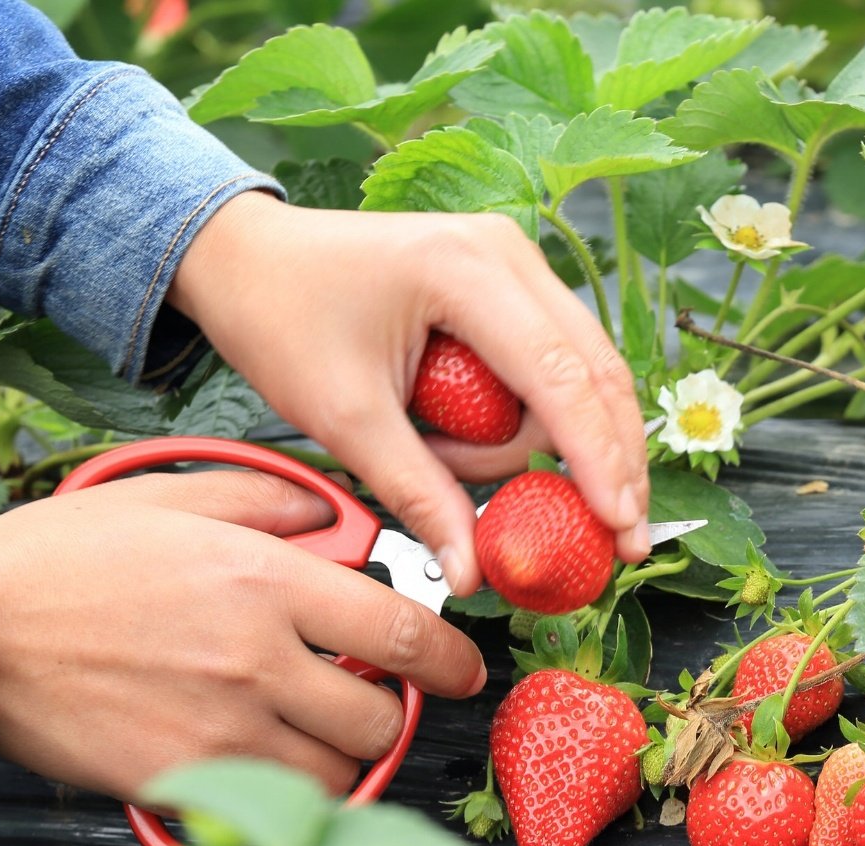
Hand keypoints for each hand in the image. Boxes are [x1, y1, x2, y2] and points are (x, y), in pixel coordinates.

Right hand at [0, 471, 487, 801]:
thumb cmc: (62, 563)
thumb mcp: (173, 496)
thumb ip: (268, 499)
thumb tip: (333, 512)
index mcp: (265, 583)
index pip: (401, 634)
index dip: (451, 661)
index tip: (463, 670)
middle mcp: (256, 660)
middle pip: (381, 718)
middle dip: (390, 715)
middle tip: (367, 700)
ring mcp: (221, 728)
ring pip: (336, 774)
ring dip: (340, 759)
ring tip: (308, 733)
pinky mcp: (182, 780)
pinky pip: (271, 807)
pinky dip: (282, 795)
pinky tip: (261, 764)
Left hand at [165, 191, 651, 591]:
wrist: (244, 256)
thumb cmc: (279, 318)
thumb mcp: (345, 419)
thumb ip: (418, 494)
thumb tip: (471, 572)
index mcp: (465, 271)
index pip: (561, 378)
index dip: (599, 460)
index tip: (620, 526)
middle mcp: (509, 254)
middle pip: (598, 373)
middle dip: (609, 460)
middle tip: (617, 537)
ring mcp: (516, 262)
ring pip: (586, 371)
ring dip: (554, 441)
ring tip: (456, 464)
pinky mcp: (511, 282)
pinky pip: (557, 362)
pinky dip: (544, 418)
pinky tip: (497, 449)